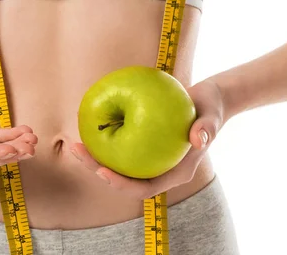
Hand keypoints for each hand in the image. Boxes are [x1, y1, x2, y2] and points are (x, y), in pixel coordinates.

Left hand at [70, 78, 224, 199]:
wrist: (207, 99)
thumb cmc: (210, 108)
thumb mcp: (212, 115)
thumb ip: (207, 128)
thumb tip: (199, 138)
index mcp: (174, 172)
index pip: (144, 189)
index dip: (121, 185)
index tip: (103, 172)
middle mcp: (158, 169)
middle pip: (123, 179)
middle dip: (97, 169)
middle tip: (77, 150)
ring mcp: (149, 158)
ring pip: (117, 164)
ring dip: (94, 156)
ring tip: (74, 143)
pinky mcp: (141, 143)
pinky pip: (119, 144)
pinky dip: (103, 138)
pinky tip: (87, 124)